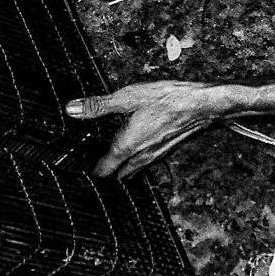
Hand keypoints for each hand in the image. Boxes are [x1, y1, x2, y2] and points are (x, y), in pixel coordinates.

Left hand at [65, 80, 224, 178]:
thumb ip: (98, 106)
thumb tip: (71, 109)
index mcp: (126, 147)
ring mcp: (154, 157)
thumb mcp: (128, 97)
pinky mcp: (164, 151)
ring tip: (106, 165)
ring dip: (118, 172)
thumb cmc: (167, 99)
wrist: (203, 105)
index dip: (88, 175)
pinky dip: (133, 164)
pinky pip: (143, 165)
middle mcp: (140, 158)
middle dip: (102, 177)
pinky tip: (131, 152)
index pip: (102, 171)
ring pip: (131, 173)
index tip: (76, 174)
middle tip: (87, 172)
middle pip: (116, 177)